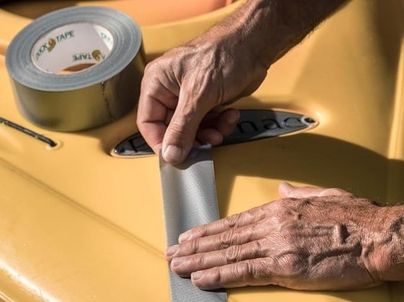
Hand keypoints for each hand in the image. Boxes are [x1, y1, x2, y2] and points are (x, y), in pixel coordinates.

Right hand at [136, 26, 267, 162]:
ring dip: (209, 133)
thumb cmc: (224, 53)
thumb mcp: (198, 96)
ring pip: (191, 129)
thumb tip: (170, 154)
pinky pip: (207, 123)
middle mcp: (169, 90)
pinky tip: (230, 115)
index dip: (161, 142)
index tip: (175, 156)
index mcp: (156, 83)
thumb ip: (182, 128)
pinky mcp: (206, 100)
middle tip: (206, 143)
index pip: (148, 122)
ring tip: (221, 128)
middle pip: (171, 129)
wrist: (255, 44)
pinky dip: (220, 124)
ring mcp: (188, 96)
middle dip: (192, 137)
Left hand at [165, 183, 385, 290]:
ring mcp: (277, 246)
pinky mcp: (285, 268)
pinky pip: (244, 272)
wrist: (381, 237)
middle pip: (224, 238)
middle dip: (194, 247)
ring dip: (198, 262)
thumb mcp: (325, 194)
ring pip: (227, 254)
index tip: (189, 237)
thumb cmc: (360, 218)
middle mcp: (272, 225)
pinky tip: (201, 279)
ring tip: (177, 267)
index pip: (235, 222)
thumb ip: (298, 194)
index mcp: (280, 208)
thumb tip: (282, 189)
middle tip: (171, 253)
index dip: (208, 231)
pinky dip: (219, 276)